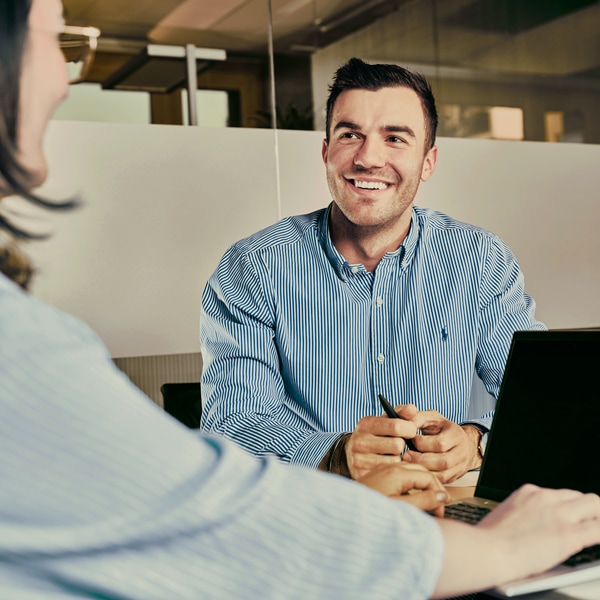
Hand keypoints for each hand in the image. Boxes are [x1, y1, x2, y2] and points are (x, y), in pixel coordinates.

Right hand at [345, 404, 418, 479]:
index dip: (409, 428)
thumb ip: (400, 413)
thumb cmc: (375, 434)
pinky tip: (386, 464)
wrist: (351, 453)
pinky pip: (389, 474)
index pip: (396, 426)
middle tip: (398, 443)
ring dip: (397, 458)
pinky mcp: (362, 475)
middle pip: (397, 445)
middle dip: (402, 444)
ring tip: (390, 455)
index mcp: (366, 424)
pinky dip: (392, 470)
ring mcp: (360, 460)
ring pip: (395, 461)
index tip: (411, 430)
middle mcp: (360, 442)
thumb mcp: (384, 420)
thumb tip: (412, 408)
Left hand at [357, 463, 449, 516]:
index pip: (428, 477)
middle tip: (438, 507)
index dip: (438, 494)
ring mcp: (382, 471)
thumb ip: (423, 501)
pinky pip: (399, 475)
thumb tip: (442, 496)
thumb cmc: (370, 512)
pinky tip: (410, 498)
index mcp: (398, 472)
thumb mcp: (400, 508)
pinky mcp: (376, 477)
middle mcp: (390, 467)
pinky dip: (410, 485)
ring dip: (422, 486)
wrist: (342, 512)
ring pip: (410, 472)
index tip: (441, 511)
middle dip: (432, 488)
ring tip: (427, 504)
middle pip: (420, 471)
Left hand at [402, 410, 479, 482]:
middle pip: (443, 462)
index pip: (440, 444)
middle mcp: (461, 451)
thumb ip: (417, 416)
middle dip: (420, 459)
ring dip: (423, 470)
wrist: (456, 441)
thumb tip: (405, 415)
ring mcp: (460, 466)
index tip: (411, 439)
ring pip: (442, 474)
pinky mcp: (454, 476)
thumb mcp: (430, 417)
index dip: (422, 443)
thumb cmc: (440, 428)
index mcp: (456, 434)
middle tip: (405, 455)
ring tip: (409, 462)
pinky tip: (417, 470)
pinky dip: (427, 477)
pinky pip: (441, 481)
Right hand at [433, 485, 599, 597]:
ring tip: (594, 528)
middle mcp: (545, 497)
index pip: (559, 494)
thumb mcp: (506, 515)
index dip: (568, 507)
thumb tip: (533, 525)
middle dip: (585, 509)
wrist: (488, 551)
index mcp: (528, 492)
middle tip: (586, 524)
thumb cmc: (489, 541)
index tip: (569, 517)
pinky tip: (598, 539)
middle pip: (580, 495)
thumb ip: (524, 513)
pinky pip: (599, 529)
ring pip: (594, 503)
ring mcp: (559, 514)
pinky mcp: (570, 534)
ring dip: (596, 516)